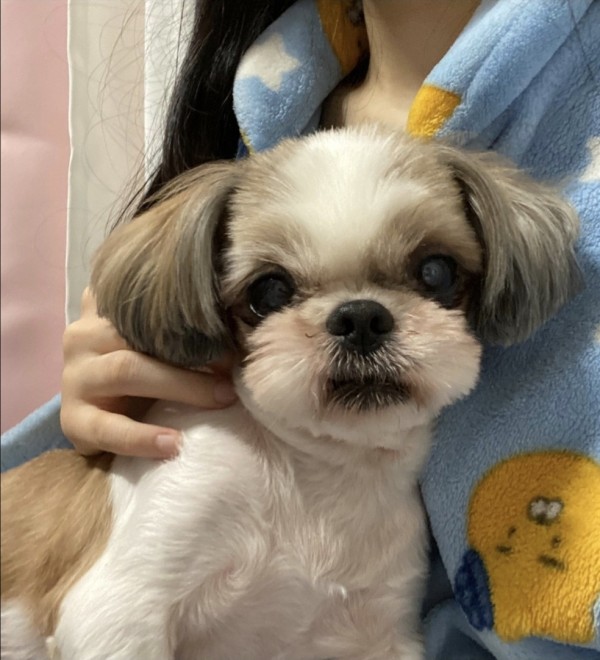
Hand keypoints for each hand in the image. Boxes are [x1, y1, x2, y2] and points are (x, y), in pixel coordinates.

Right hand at [60, 288, 236, 458]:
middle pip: (143, 333)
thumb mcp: (152, 343)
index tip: (234, 328)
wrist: (94, 414)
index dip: (195, 315)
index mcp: (105, 308)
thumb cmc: (138, 371)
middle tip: (237, 370)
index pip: (149, 301)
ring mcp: (75, 376)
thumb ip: (178, 325)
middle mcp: (83, 334)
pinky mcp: (71, 420)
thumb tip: (240, 318)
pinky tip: (173, 444)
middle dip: (197, 352)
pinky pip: (106, 428)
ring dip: (181, 386)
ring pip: (126, 370)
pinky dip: (142, 437)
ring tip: (219, 400)